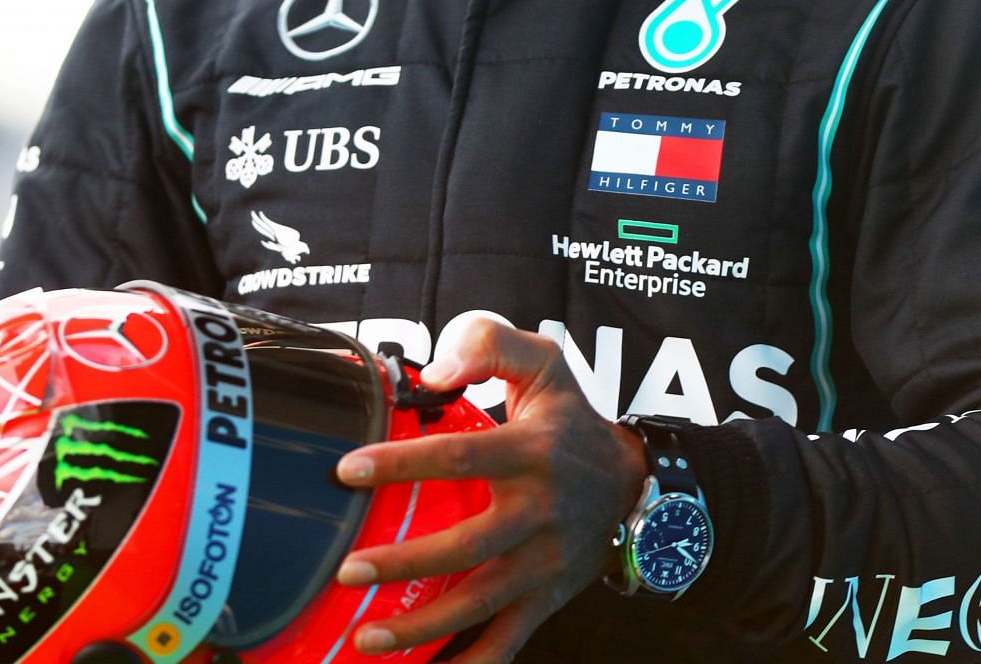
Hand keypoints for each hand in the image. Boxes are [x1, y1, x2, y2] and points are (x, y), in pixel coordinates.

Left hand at [332, 321, 647, 662]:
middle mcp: (541, 511)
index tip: (347, 471)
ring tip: (366, 638)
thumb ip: (488, 345)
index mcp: (532, 450)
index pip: (459, 458)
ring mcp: (546, 561)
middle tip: (347, 570)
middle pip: (466, 546)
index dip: (401, 464)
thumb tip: (432, 373)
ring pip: (481, 603)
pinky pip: (510, 640)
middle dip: (404, 563)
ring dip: (423, 627)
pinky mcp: (549, 596)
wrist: (633, 480)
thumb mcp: (543, 361)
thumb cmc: (570, 416)